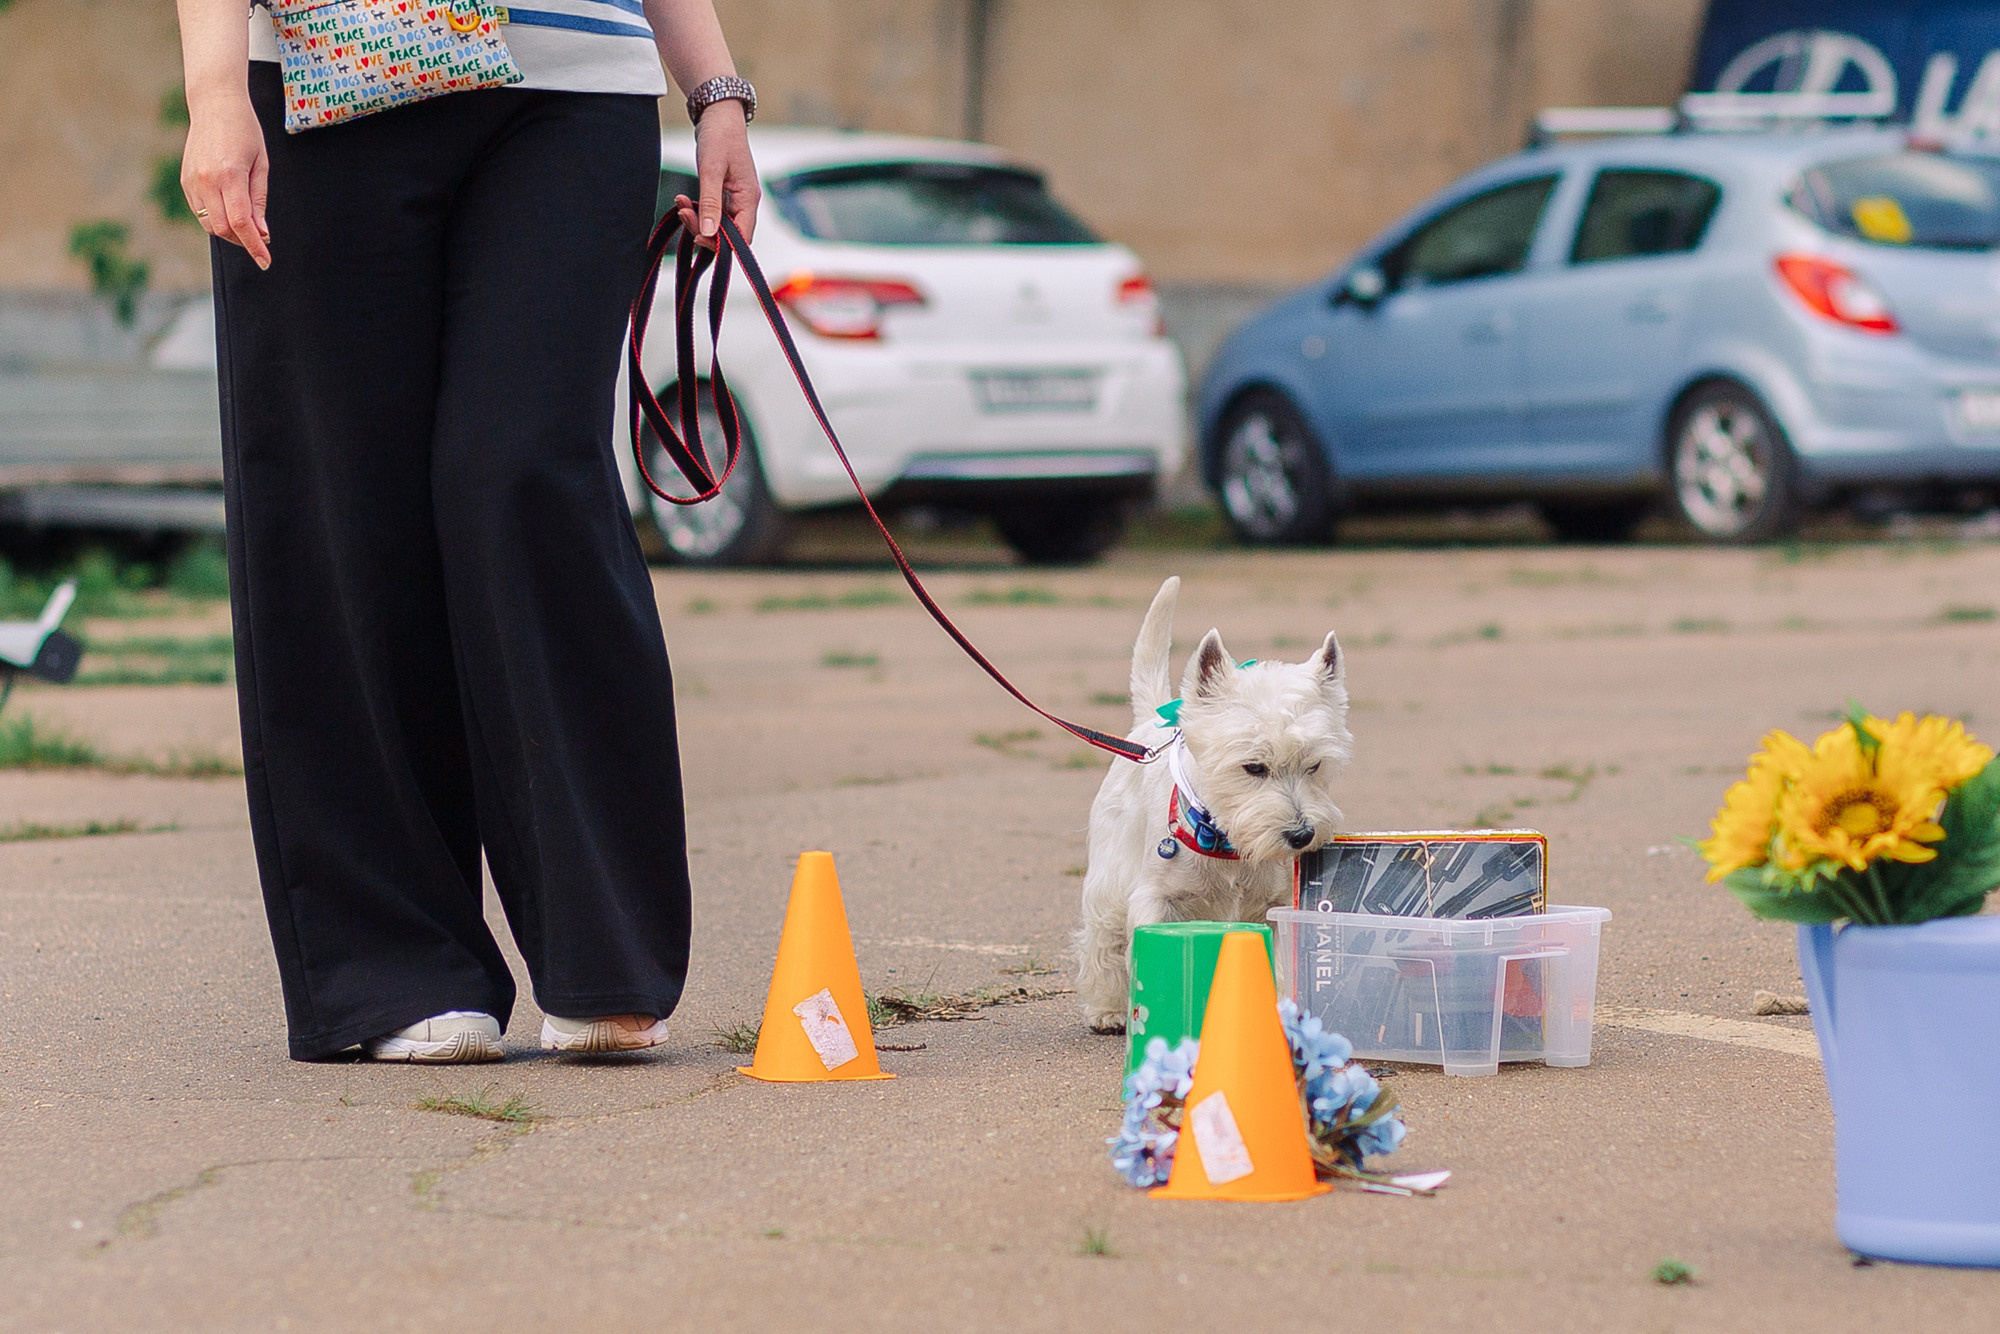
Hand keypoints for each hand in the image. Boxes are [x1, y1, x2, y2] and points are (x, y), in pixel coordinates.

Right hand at [182, 91, 271, 268]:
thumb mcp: (261, 164)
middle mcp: (206, 180)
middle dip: (243, 240)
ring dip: (230, 232)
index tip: (265, 261)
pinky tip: (230, 210)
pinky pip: (200, 212)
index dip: (254, 246)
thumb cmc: (245, 131)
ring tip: (247, 224)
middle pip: (223, 229)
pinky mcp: (185, 180)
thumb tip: (261, 232)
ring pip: (209, 224)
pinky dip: (216, 219)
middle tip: (260, 239)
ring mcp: (192, 181)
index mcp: (229, 175)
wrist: (214, 104)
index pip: (241, 223)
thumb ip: (259, 200)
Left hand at [675, 99, 758, 246]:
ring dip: (697, 220)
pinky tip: (684, 201)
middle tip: (683, 214)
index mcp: (749, 199)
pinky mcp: (724, 195)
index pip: (742, 238)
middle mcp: (745, 203)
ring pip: (718, 225)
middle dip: (704, 230)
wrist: (718, 115)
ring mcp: (735, 199)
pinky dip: (697, 210)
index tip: (698, 236)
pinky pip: (712, 213)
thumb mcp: (711, 170)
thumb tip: (709, 233)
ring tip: (681, 204)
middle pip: (729, 235)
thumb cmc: (719, 137)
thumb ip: (711, 203)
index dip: (722, 244)